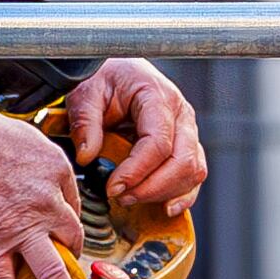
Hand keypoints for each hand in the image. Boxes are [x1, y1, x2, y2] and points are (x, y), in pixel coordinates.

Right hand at [0, 101, 97, 278]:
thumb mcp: (34, 140)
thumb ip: (50, 169)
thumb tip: (55, 191)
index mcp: (59, 178)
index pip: (73, 211)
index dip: (68, 227)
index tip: (64, 238)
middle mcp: (47, 206)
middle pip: (74, 244)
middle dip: (81, 268)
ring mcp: (21, 229)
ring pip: (52, 273)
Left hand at [61, 58, 205, 219]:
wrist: (117, 71)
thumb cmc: (105, 78)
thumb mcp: (85, 93)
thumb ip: (85, 123)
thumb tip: (86, 157)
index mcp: (158, 96)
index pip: (158, 142)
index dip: (137, 171)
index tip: (112, 187)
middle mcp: (180, 114)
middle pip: (182, 161)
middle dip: (152, 187)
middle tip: (121, 197)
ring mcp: (188, 130)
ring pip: (193, 170)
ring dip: (165, 192)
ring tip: (132, 198)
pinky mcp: (186, 145)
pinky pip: (194, 174)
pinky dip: (183, 194)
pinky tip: (166, 207)